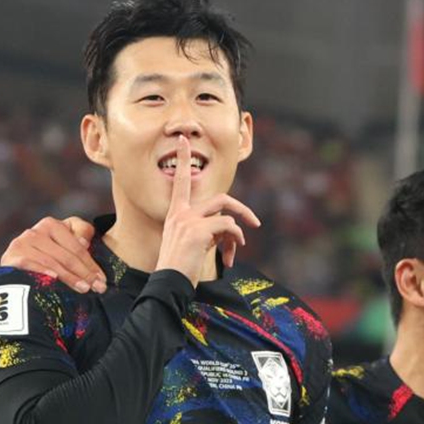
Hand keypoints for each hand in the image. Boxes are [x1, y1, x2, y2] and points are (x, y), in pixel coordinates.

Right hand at [0, 216, 104, 292]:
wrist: (14, 278)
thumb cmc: (46, 263)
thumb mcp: (64, 251)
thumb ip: (77, 243)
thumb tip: (85, 242)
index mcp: (54, 225)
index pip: (80, 242)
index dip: (92, 262)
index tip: (101, 278)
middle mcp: (38, 230)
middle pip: (69, 254)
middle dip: (86, 273)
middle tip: (98, 288)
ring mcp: (24, 242)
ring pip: (54, 261)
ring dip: (71, 277)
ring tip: (84, 289)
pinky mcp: (12, 255)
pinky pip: (32, 264)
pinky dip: (44, 271)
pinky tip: (54, 279)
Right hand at [156, 134, 260, 286]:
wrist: (168, 284)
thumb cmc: (179, 268)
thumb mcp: (191, 244)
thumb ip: (207, 230)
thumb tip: (230, 230)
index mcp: (176, 214)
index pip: (180, 182)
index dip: (182, 158)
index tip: (182, 140)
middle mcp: (181, 213)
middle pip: (220, 198)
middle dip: (241, 209)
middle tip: (255, 223)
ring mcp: (189, 221)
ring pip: (226, 213)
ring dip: (237, 234)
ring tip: (234, 253)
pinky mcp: (198, 231)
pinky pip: (228, 227)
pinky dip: (235, 240)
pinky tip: (229, 259)